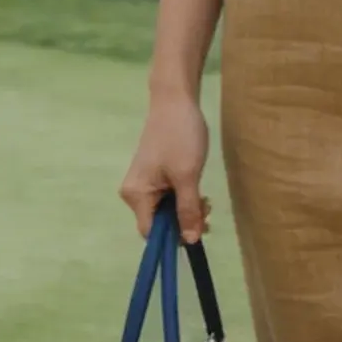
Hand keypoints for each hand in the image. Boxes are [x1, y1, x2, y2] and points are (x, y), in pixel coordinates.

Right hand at [119, 92, 212, 242]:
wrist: (175, 100)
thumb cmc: (180, 137)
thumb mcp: (187, 176)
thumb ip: (188, 210)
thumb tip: (190, 241)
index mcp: (136, 195)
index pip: (151, 233)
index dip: (174, 236)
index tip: (198, 229)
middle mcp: (134, 193)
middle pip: (159, 223)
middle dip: (184, 221)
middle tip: (207, 210)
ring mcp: (144, 184)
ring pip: (166, 211)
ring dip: (187, 209)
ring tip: (206, 199)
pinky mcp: (154, 176)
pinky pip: (168, 198)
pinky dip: (184, 198)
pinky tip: (198, 190)